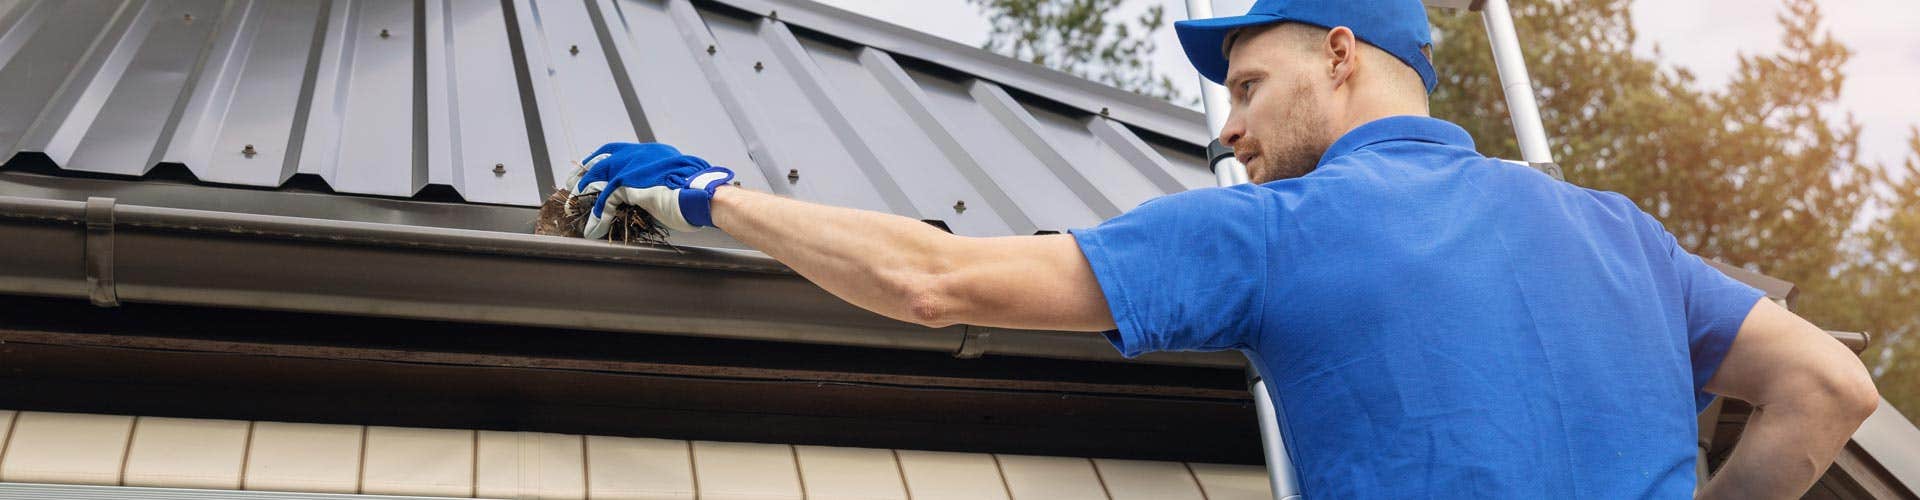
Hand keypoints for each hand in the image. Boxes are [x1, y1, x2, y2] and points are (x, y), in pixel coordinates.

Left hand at [563, 142, 734, 237]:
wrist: (705, 194)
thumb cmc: (698, 193)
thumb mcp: (674, 182)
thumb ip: (657, 184)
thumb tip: (649, 196)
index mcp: (650, 153)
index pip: (617, 151)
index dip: (600, 160)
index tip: (590, 168)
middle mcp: (639, 154)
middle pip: (601, 160)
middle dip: (583, 173)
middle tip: (571, 185)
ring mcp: (633, 167)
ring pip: (598, 178)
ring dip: (584, 195)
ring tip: (574, 208)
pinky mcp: (629, 183)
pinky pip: (605, 200)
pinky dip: (597, 216)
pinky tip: (594, 228)